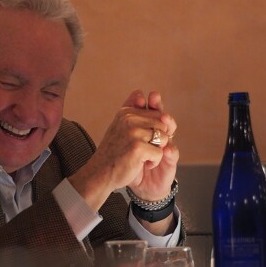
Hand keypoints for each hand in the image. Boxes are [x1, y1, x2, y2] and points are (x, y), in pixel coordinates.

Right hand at [69, 90, 178, 211]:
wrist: (100, 174)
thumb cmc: (114, 152)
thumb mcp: (121, 126)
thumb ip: (133, 109)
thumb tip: (143, 92)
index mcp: (127, 112)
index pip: (157, 113)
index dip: (157, 128)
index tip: (143, 138)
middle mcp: (129, 118)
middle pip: (163, 125)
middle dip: (159, 140)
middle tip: (140, 149)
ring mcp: (133, 132)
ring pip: (165, 138)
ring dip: (156, 151)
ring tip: (140, 156)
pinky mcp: (138, 147)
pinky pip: (160, 153)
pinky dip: (153, 162)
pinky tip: (139, 164)